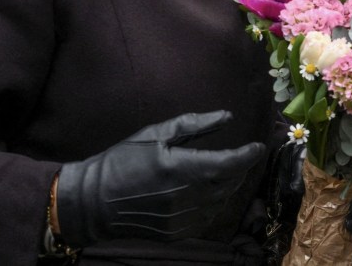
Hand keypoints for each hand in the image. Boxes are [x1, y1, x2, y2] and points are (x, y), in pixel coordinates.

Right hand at [55, 111, 265, 247]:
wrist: (92, 201)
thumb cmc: (122, 160)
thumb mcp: (155, 134)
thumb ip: (194, 125)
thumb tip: (227, 116)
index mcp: (182, 169)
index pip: (230, 164)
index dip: (249, 155)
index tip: (259, 146)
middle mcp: (186, 198)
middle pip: (230, 184)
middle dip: (240, 168)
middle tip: (240, 155)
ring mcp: (181, 220)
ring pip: (221, 202)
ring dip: (227, 186)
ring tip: (220, 171)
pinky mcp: (175, 235)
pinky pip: (206, 219)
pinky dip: (212, 204)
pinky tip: (203, 192)